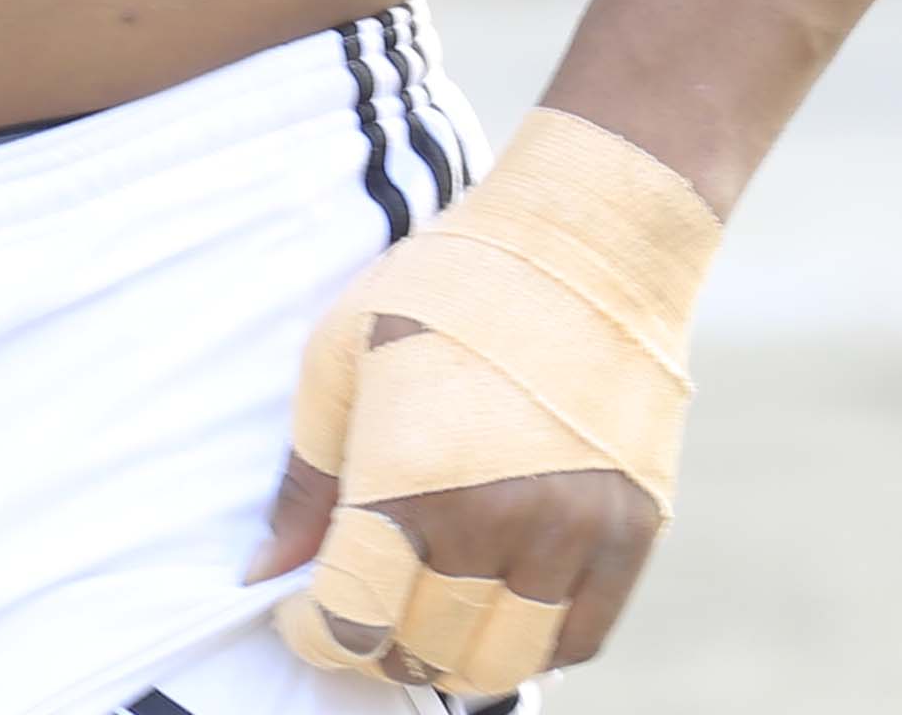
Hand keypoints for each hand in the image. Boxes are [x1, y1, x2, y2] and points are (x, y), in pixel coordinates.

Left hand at [247, 109, 720, 695]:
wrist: (594, 239)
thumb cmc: (452, 282)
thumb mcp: (344, 354)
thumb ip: (306, 478)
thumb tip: (267, 573)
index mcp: (414, 472)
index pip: (351, 620)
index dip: (314, 632)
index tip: (304, 609)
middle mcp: (499, 516)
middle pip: (421, 651)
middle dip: (376, 640)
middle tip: (366, 596)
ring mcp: (576, 531)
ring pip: (500, 662)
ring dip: (451, 654)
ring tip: (429, 608)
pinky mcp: (633, 533)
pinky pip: (578, 642)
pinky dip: (532, 645)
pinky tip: (499, 602)